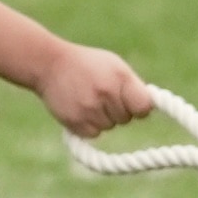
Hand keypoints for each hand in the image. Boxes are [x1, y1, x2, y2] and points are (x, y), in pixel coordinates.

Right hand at [35, 45, 154, 138]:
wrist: (48, 64)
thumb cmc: (87, 64)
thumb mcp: (114, 65)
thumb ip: (132, 86)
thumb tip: (149, 109)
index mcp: (120, 78)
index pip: (144, 107)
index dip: (140, 107)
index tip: (135, 103)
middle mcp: (106, 94)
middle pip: (126, 118)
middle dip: (119, 109)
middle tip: (102, 93)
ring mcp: (90, 109)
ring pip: (109, 126)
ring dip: (103, 117)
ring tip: (88, 98)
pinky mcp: (75, 122)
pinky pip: (94, 133)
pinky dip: (89, 125)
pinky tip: (80, 108)